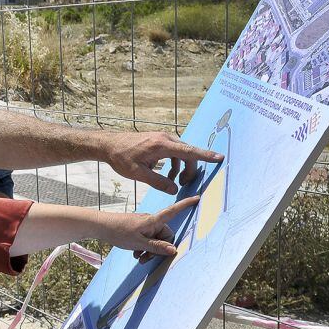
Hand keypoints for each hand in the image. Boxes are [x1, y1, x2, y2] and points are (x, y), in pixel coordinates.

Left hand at [94, 196, 198, 262]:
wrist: (101, 226)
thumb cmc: (119, 232)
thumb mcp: (139, 243)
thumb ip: (157, 247)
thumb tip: (174, 250)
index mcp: (153, 221)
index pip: (172, 211)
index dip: (185, 205)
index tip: (197, 197)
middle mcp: (151, 221)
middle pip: (165, 236)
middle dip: (159, 249)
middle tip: (145, 259)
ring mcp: (145, 225)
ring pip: (156, 240)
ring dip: (150, 251)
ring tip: (139, 258)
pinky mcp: (139, 228)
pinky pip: (148, 239)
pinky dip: (144, 247)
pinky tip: (135, 254)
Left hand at [102, 132, 221, 194]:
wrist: (108, 144)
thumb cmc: (121, 158)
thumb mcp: (138, 174)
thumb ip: (158, 182)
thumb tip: (175, 190)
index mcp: (161, 145)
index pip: (189, 151)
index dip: (205, 156)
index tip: (220, 158)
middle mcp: (165, 138)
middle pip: (187, 153)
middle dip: (190, 169)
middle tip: (185, 184)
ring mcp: (162, 138)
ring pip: (181, 153)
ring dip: (181, 167)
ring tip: (175, 182)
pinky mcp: (158, 140)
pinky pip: (173, 152)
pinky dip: (174, 163)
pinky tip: (165, 174)